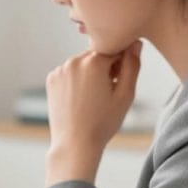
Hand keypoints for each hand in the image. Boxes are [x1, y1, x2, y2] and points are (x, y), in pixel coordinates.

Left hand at [45, 42, 141, 184]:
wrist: (75, 144)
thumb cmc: (103, 123)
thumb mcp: (125, 95)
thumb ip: (132, 65)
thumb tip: (135, 43)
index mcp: (94, 61)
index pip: (116, 50)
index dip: (121, 66)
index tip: (119, 84)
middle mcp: (74, 60)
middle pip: (98, 55)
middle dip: (105, 68)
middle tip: (106, 94)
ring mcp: (60, 69)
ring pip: (83, 63)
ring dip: (90, 73)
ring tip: (93, 99)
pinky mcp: (52, 79)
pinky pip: (70, 72)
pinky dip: (76, 80)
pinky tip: (80, 99)